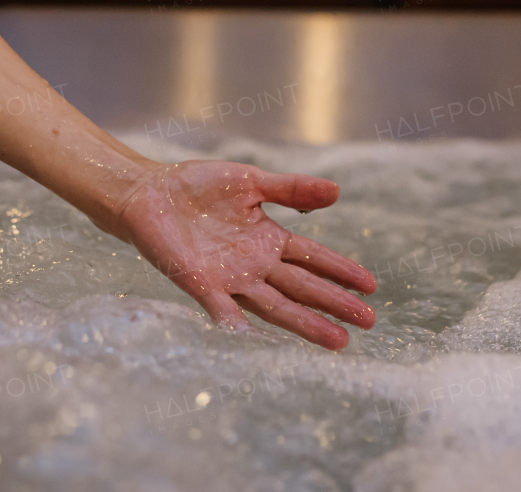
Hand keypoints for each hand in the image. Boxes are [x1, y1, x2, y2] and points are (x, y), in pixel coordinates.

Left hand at [114, 160, 375, 349]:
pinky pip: (220, 307)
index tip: (370, 286)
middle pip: (301, 287)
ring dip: (304, 323)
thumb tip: (337, 192)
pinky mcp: (199, 283)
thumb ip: (290, 190)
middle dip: (334, 304)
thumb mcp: (250, 181)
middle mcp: (255, 264)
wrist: (150, 192)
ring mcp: (229, 278)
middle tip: (367, 321)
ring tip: (337, 340)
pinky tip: (249, 336)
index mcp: (269, 239)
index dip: (341, 271)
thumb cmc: (198, 186)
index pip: (314, 258)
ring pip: (274, 305)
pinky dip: (232, 321)